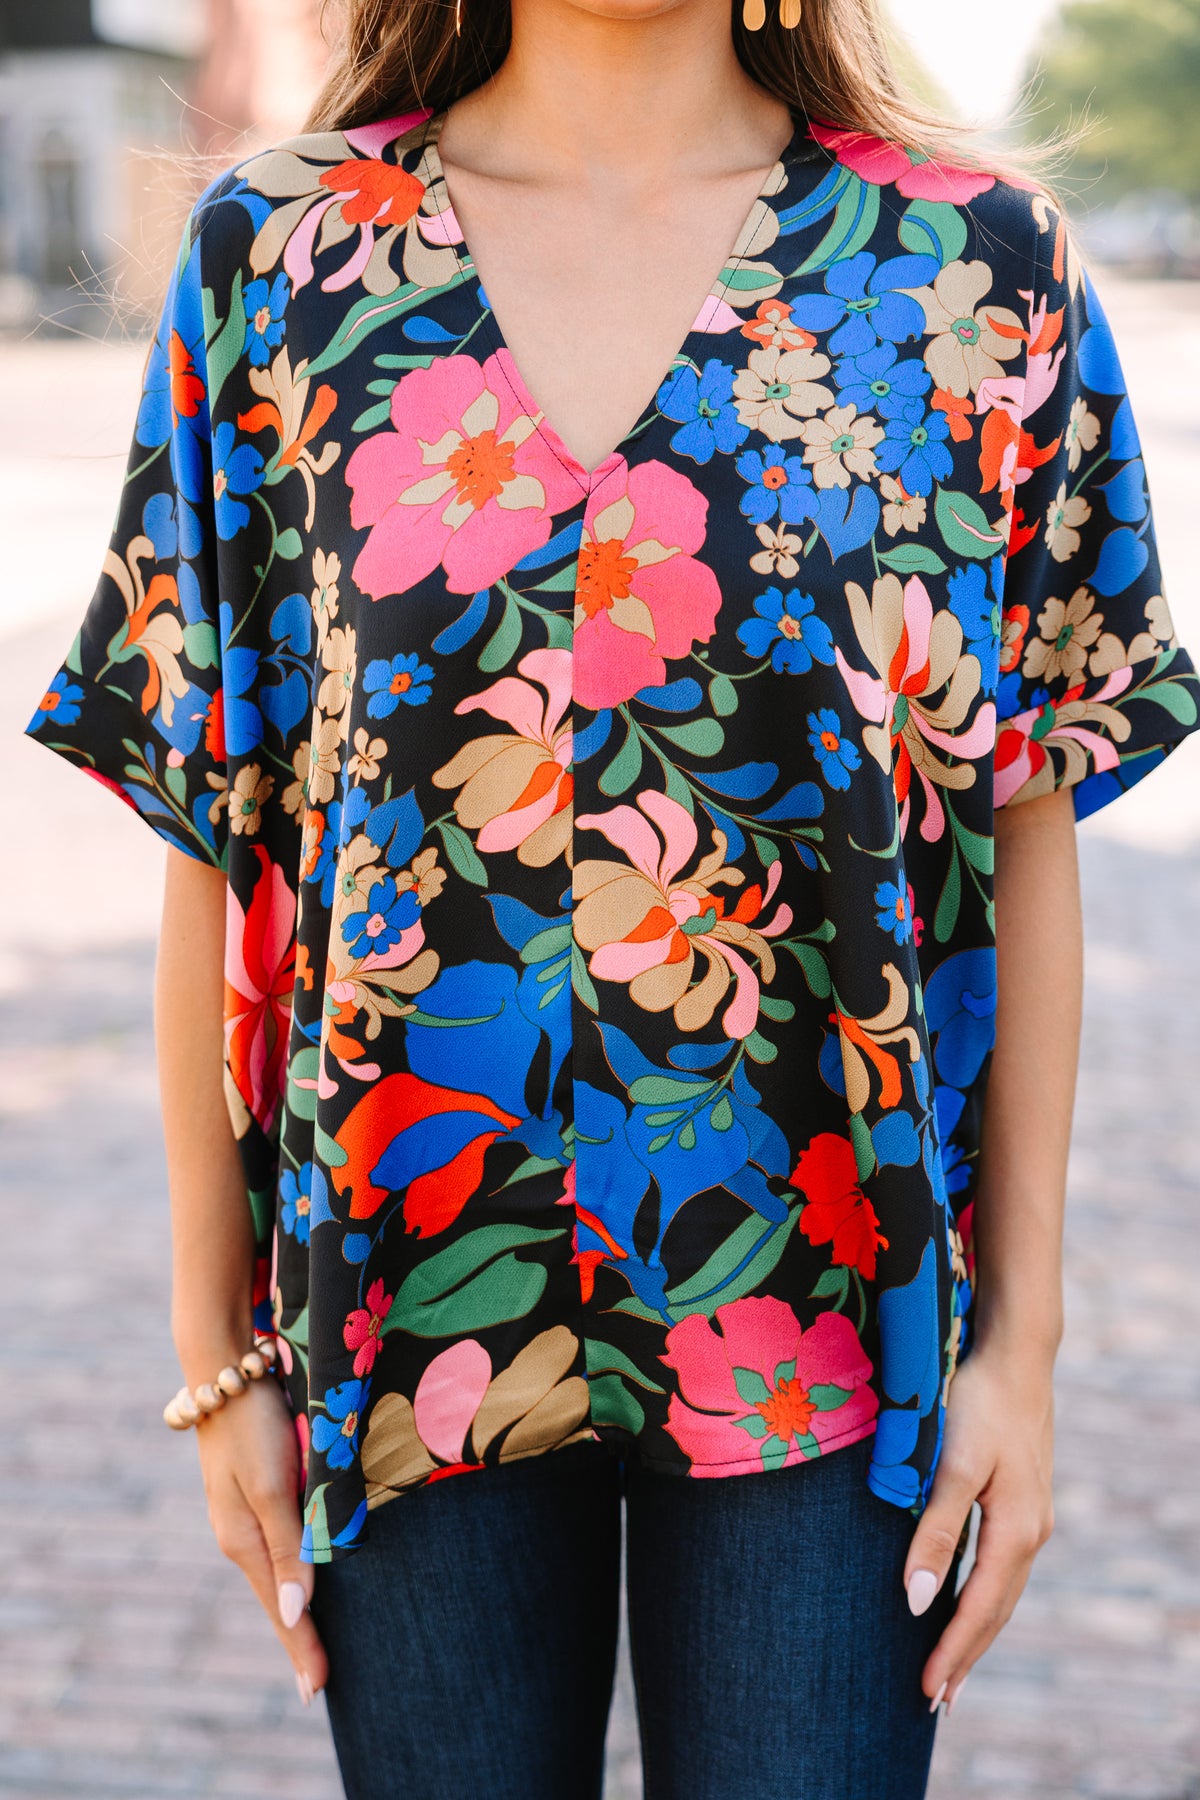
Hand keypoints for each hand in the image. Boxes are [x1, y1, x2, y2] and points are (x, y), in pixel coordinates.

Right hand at [192, 1370, 328, 1704]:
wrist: (225, 1370)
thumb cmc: (254, 1425)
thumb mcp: (272, 1486)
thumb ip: (288, 1546)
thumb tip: (296, 1612)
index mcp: (244, 1540)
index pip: (280, 1608)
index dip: (301, 1647)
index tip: (319, 1690)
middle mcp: (240, 1535)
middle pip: (275, 1598)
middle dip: (297, 1638)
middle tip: (318, 1682)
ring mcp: (243, 1515)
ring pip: (275, 1574)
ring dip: (294, 1609)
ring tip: (310, 1644)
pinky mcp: (252, 1493)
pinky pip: (275, 1548)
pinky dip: (289, 1575)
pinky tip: (298, 1582)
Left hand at [903, 1338, 1055, 1712]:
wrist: (1016, 1352)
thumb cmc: (979, 1401)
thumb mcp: (952, 1464)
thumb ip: (934, 1531)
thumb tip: (917, 1600)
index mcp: (1017, 1530)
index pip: (980, 1608)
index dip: (953, 1652)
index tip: (928, 1693)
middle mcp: (1031, 1531)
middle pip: (997, 1610)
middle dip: (966, 1656)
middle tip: (935, 1702)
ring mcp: (1031, 1516)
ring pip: (1002, 1590)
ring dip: (976, 1632)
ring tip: (951, 1671)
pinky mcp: (1022, 1499)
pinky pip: (1001, 1566)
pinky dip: (983, 1596)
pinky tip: (966, 1603)